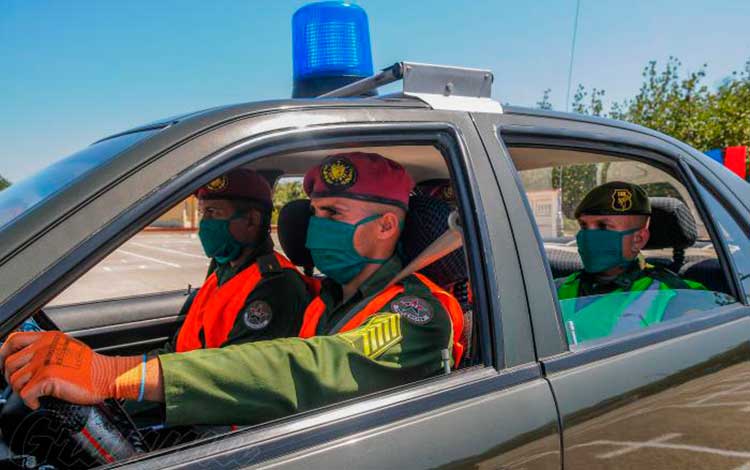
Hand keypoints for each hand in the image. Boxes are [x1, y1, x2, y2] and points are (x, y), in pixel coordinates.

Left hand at [0, 331, 139, 408]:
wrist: (106, 375)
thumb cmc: (92, 366)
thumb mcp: (67, 346)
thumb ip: (48, 347)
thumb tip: (30, 356)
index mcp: (48, 338)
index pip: (13, 340)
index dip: (3, 353)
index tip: (3, 364)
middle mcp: (44, 348)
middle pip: (10, 363)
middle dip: (11, 378)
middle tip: (22, 385)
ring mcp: (44, 362)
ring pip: (15, 380)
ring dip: (21, 391)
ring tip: (34, 394)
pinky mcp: (47, 379)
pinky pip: (25, 394)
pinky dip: (29, 402)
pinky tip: (38, 401)